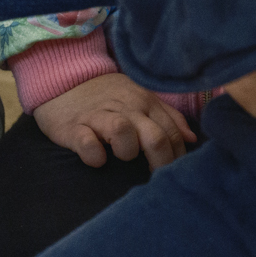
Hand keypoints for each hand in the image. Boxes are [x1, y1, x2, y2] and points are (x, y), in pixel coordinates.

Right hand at [29, 74, 194, 170]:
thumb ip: (167, 116)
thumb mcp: (140, 98)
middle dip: (161, 162)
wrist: (64, 79)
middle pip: (154, 136)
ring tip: (122, 158)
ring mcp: (98, 116)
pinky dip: (93, 153)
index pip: (171, 132)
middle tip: (156, 178)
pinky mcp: (73, 126)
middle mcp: (125, 108)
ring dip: (127, 150)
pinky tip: (97, 160)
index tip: (173, 172)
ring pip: (123, 131)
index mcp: (144, 102)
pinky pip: (86, 141)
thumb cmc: (107, 96)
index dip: (177, 156)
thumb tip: (191, 138)